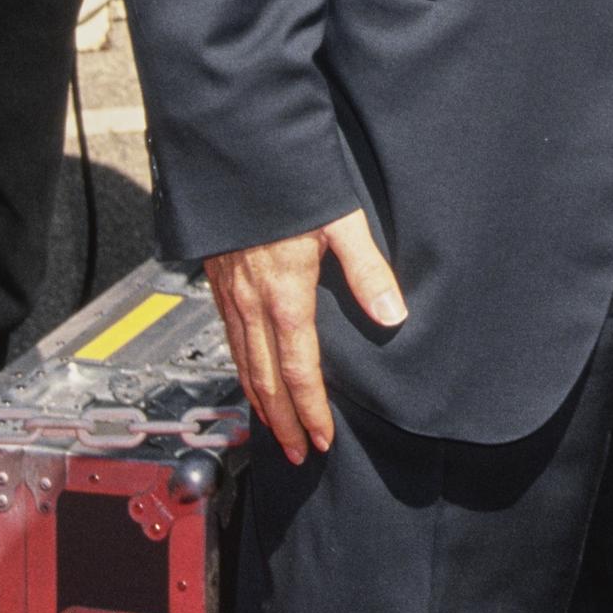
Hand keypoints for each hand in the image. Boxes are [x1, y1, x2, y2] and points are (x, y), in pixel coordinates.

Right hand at [204, 208, 405, 463]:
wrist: (238, 158)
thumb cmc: (290, 183)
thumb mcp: (340, 222)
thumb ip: (367, 269)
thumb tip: (392, 315)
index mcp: (285, 295)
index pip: (299, 370)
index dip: (310, 410)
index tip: (321, 439)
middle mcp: (253, 303)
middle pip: (267, 379)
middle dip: (283, 422)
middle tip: (297, 453)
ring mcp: (231, 295)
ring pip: (243, 363)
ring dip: (260, 402)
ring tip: (274, 429)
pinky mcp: (219, 283)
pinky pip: (229, 339)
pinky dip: (241, 369)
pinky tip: (249, 374)